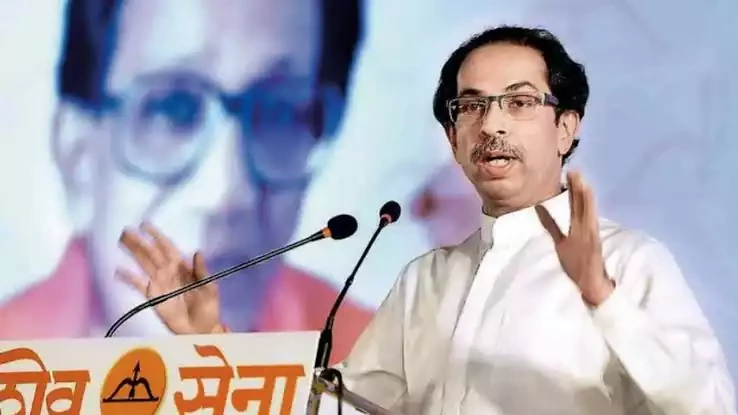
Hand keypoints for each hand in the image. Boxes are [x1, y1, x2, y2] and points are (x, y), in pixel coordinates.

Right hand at [118, 223, 222, 333]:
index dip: (157, 236)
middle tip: (126, 230)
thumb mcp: (209, 288)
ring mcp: (159, 283)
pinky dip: (128, 277)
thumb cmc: (208, 307)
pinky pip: (138, 284)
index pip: (167, 247)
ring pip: (143, 264)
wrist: (201, 330)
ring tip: (121, 241)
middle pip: (151, 253)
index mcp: (182, 267)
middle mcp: (168, 271)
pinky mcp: (153, 296)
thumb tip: (198, 251)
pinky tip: (118, 270)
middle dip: (140, 241)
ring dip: (133, 252)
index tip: (145, 225)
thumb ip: (202, 271)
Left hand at [535, 171, 613, 305]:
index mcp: (578, 230)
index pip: (575, 207)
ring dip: (586, 199)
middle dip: (579, 189)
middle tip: (575, 170)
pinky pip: (591, 234)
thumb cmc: (579, 266)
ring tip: (583, 182)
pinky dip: (590, 222)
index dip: (573, 191)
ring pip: (588, 215)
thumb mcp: (561, 242)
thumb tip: (538, 209)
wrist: (594, 289)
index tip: (570, 174)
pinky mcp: (593, 249)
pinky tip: (589, 212)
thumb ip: (551, 226)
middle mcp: (585, 232)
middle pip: (581, 207)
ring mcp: (590, 240)